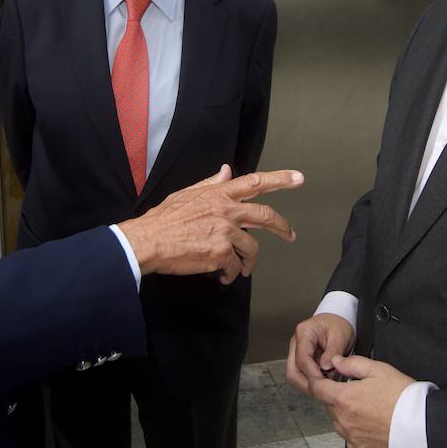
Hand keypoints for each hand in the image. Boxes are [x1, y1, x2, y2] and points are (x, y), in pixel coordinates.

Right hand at [119, 165, 302, 283]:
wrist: (147, 241)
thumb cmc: (164, 219)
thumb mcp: (187, 194)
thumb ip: (211, 184)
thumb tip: (226, 171)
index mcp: (218, 194)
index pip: (255, 182)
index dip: (280, 179)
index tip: (298, 178)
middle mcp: (226, 210)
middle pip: (265, 216)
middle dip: (282, 226)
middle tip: (290, 235)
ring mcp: (225, 232)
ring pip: (252, 248)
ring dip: (249, 261)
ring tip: (241, 268)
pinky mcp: (221, 253)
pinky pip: (235, 266)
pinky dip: (232, 274)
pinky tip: (224, 276)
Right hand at [286, 313, 354, 393]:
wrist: (337, 321)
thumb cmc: (338, 325)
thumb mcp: (341, 335)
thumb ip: (333, 352)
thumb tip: (325, 367)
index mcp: (304, 332)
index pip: (302, 359)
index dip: (313, 374)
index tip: (324, 383)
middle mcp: (296, 342)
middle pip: (293, 370)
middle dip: (307, 383)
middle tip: (324, 389)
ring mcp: (296, 351)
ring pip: (294, 375)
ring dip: (308, 384)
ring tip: (324, 386)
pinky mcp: (300, 358)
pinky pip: (300, 374)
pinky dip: (310, 381)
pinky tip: (322, 382)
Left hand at [308, 355, 413, 447]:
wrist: (421, 427)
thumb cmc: (403, 398)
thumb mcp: (379, 370)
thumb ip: (352, 364)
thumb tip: (335, 362)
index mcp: (343, 398)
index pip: (317, 388)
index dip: (317, 380)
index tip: (322, 377)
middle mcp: (343, 420)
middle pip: (329, 405)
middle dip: (337, 396)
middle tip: (358, 391)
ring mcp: (350, 437)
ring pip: (339, 422)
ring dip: (346, 414)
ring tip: (368, 408)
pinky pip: (350, 438)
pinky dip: (355, 431)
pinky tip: (371, 424)